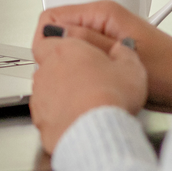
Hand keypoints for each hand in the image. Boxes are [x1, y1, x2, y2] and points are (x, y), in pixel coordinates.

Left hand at [30, 30, 146, 153]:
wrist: (95, 132)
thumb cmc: (109, 98)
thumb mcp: (131, 68)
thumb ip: (125, 54)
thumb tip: (123, 49)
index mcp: (66, 50)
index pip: (49, 38)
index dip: (62, 46)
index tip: (75, 52)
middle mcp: (47, 70)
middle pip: (48, 64)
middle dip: (63, 70)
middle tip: (86, 78)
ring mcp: (40, 95)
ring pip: (45, 89)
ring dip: (60, 93)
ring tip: (84, 102)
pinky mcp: (40, 119)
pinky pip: (46, 113)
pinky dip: (58, 116)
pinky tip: (77, 119)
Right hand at [34, 0, 171, 110]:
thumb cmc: (169, 70)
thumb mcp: (122, 55)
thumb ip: (86, 42)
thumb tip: (53, 35)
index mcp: (102, 12)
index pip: (50, 17)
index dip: (46, 41)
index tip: (53, 62)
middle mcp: (100, 21)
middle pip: (57, 34)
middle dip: (57, 55)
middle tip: (73, 75)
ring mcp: (103, 37)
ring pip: (67, 49)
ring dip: (70, 65)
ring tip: (87, 81)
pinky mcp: (107, 53)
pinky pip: (81, 59)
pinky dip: (81, 72)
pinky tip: (93, 84)